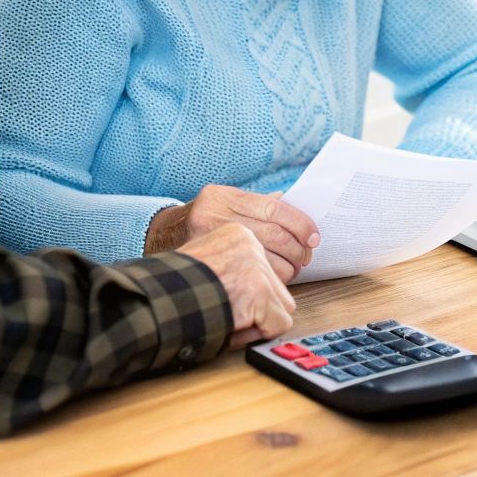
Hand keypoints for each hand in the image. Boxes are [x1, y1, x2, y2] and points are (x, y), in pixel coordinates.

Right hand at [147, 184, 320, 281]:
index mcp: (224, 196)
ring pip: (265, 259)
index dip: (300, 225)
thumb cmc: (205, 220)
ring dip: (287, 268)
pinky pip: (250, 275)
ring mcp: (208, 240)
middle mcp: (214, 214)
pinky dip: (269, 279)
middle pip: (273, 234)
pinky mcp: (206, 263)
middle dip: (296, 249)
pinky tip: (274, 279)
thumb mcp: (227, 204)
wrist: (162, 236)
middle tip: (306, 257)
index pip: (275, 208)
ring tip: (293, 269)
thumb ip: (260, 205)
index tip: (313, 237)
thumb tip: (300, 210)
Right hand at [175, 223, 294, 348]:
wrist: (158, 296)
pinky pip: (278, 323)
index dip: (259, 290)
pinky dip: (257, 334)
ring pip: (283, 304)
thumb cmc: (174, 285)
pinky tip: (232, 327)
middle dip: (263, 306)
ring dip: (260, 320)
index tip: (245, 301)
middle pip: (280, 283)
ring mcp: (256, 267)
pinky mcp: (259, 291)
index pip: (270, 262)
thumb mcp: (207, 258)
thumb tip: (264, 267)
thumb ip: (235, 261)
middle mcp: (251, 244)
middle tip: (234, 313)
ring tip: (230, 319)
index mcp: (238, 233)